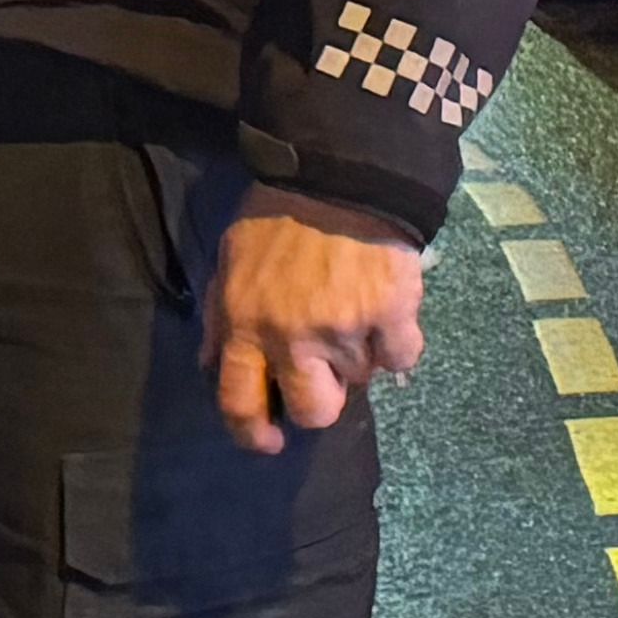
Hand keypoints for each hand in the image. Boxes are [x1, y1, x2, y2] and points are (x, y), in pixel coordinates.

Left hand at [211, 191, 425, 452]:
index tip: (271, 442)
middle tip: (330, 375)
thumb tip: (214, 366)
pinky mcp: (391, 314)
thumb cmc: (280, 217)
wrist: (343, 174)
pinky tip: (392, 314)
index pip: (239, 402)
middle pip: (313, 411)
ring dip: (361, 358)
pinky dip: (400, 342)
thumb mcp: (231, 263)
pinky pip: (403, 357)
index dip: (254, 434)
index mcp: (246, 326)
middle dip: (324, 400)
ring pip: (362, 380)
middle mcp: (292, 338)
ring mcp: (345, 329)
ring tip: (360, 318)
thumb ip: (222, 319)